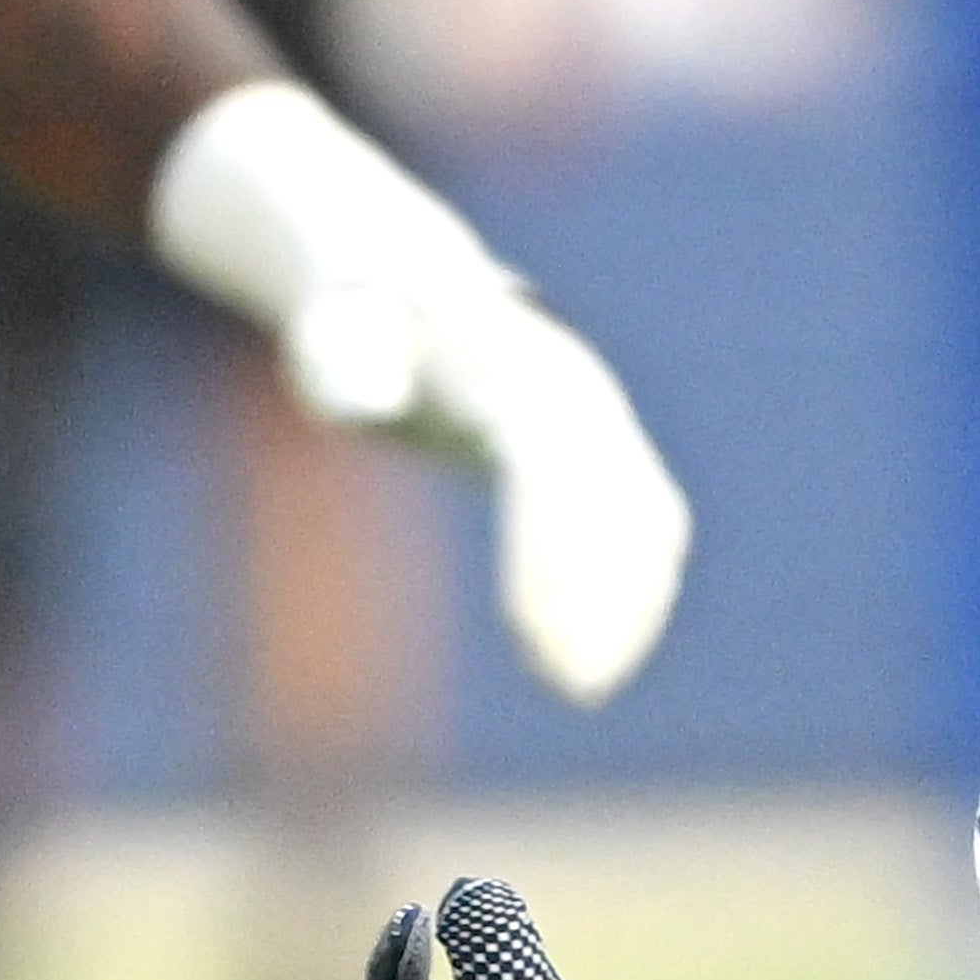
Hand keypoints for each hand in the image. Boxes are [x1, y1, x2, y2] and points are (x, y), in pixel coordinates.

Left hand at [152, 86, 690, 702]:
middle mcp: (584, 400)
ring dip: (626, 614)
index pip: (556, 475)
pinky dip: (629, 600)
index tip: (527, 636)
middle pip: (617, 510)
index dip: (552, 559)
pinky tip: (592, 660)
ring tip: (577, 687)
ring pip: (645, 530)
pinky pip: (644, 538)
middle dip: (601, 602)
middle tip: (570, 687)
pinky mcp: (615, 464)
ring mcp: (610, 430)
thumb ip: (344, 361)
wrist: (417, 291)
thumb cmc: (362, 325)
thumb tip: (365, 402)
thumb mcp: (334, 334)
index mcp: (521, 371)